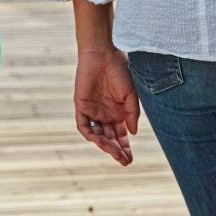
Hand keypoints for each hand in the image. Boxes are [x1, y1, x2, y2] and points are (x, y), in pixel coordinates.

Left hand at [73, 48, 139, 165]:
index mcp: (118, 113)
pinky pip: (84, 126)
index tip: (129, 159)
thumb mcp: (130, 93)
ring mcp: (93, 112)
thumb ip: (132, 113)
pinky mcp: (81, 107)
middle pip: (110, 139)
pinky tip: (100, 140)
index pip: (121, 136)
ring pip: (98, 135)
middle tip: (124, 161)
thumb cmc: (119, 70)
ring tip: (114, 152)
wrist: (102, 54)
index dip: (125, 148)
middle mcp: (105, 115)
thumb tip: (133, 133)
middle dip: (117, 151)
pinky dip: (91, 134)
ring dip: (105, 145)